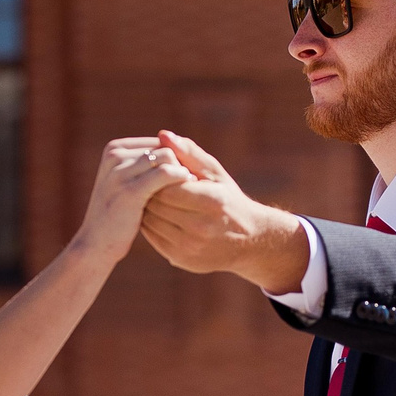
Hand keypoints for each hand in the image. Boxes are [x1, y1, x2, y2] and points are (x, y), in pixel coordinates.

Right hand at [73, 137, 197, 265]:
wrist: (96, 243)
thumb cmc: (118, 213)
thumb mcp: (128, 182)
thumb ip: (147, 164)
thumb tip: (176, 144)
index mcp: (114, 149)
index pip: (157, 142)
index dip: (175, 158)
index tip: (186, 177)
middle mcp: (115, 155)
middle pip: (163, 147)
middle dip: (180, 164)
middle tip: (193, 184)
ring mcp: (119, 172)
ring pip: (166, 157)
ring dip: (182, 172)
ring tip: (192, 189)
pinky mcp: (129, 190)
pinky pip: (164, 174)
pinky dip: (180, 179)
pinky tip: (189, 193)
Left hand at [139, 132, 310, 292]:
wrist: (249, 239)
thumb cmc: (228, 198)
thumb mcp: (214, 173)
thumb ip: (188, 153)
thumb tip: (163, 135)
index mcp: (211, 201)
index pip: (167, 187)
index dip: (159, 178)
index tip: (158, 172)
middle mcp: (201, 227)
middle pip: (157, 205)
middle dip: (150, 192)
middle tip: (148, 183)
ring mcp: (190, 247)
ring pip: (150, 222)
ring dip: (146, 208)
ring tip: (151, 198)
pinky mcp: (182, 260)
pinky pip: (153, 238)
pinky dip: (150, 225)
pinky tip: (157, 215)